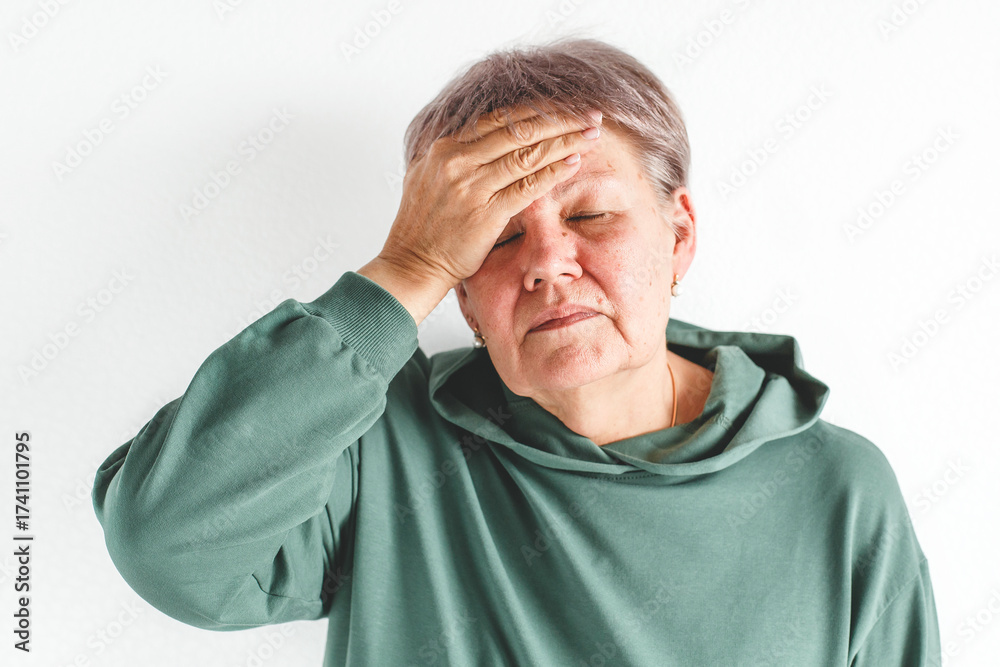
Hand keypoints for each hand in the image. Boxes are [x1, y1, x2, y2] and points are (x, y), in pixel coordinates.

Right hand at [378, 104, 602, 287]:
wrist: (412, 263)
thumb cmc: (423, 226)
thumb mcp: (430, 177)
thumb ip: (456, 156)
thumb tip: (484, 139)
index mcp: (446, 147)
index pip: (501, 118)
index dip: (539, 110)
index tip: (566, 107)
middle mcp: (457, 161)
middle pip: (520, 130)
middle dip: (561, 119)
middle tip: (590, 114)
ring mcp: (471, 186)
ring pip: (528, 154)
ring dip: (565, 142)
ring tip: (591, 134)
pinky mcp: (485, 213)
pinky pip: (527, 186)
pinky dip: (553, 172)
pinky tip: (573, 163)